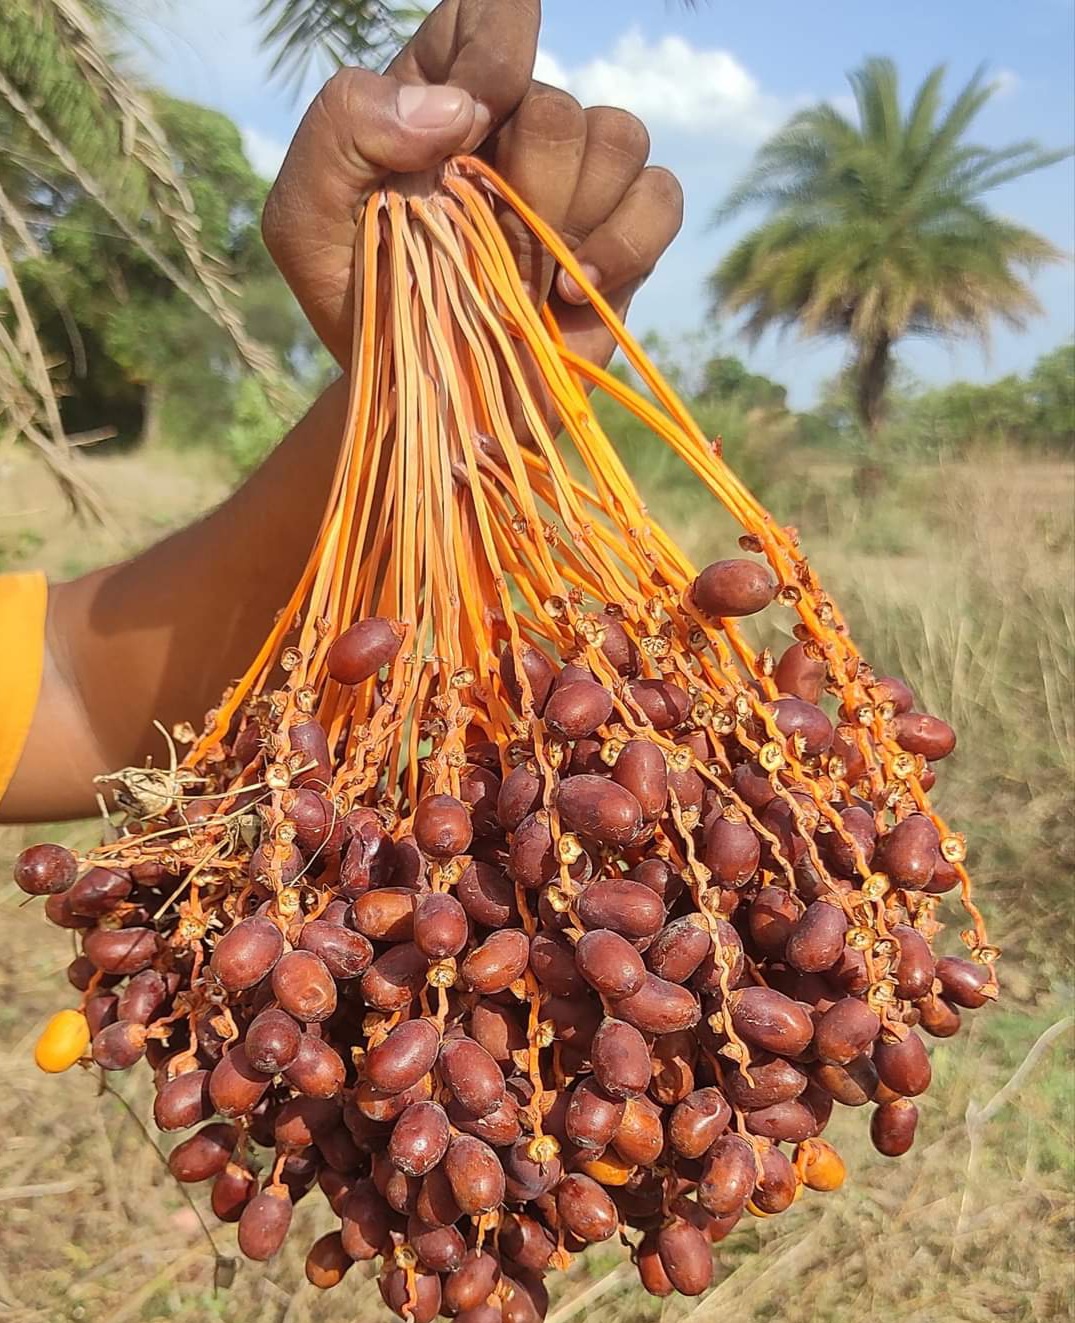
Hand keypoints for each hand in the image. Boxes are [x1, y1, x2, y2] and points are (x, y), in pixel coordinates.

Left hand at [262, 0, 682, 373]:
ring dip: (570, 215)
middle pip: (556, 100)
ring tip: (528, 277)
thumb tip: (458, 109)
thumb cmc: (362, 304)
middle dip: (524, 180)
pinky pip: (661, 196)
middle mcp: (514, 126)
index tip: (467, 124)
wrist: (418, 397)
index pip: (488, 11)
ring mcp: (575, 182)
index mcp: (437, 97)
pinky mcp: (622, 237)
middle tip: (484, 241)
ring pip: (620, 136)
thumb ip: (343, 130)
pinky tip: (569, 290)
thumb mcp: (304, 220)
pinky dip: (626, 243)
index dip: (494, 49)